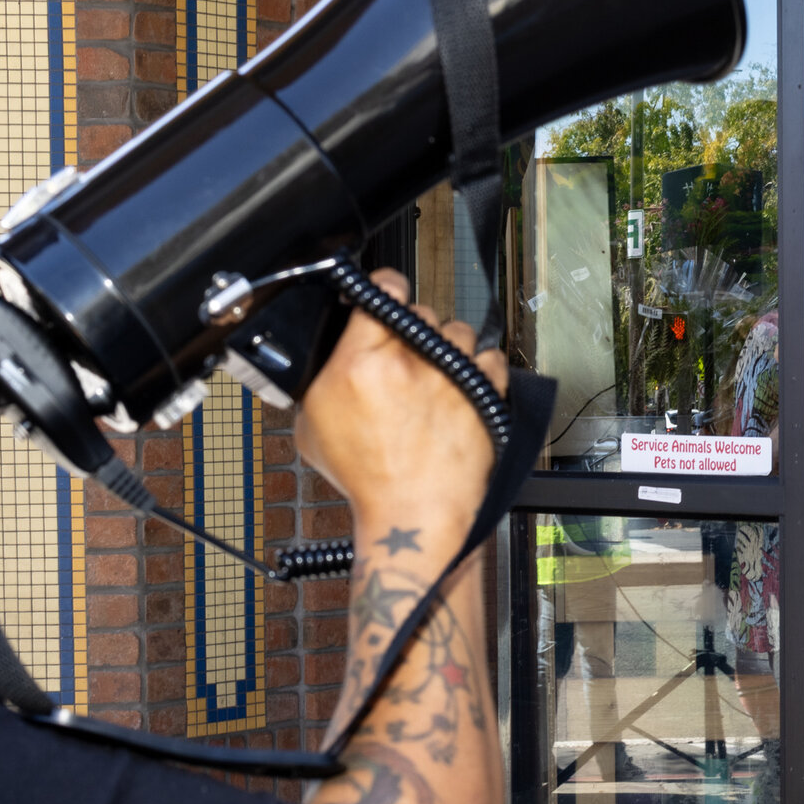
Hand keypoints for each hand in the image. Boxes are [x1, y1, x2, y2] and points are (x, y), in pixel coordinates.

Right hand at [294, 269, 507, 537]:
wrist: (413, 516)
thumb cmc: (367, 480)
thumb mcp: (313, 428)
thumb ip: (321, 380)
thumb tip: (330, 354)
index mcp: (360, 363)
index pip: (380, 290)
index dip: (384, 287)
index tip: (386, 293)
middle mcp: (410, 362)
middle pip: (419, 311)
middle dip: (414, 331)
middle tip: (406, 362)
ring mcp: (452, 376)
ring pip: (457, 331)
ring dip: (448, 348)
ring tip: (436, 379)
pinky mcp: (484, 394)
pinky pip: (490, 358)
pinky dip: (481, 368)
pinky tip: (463, 388)